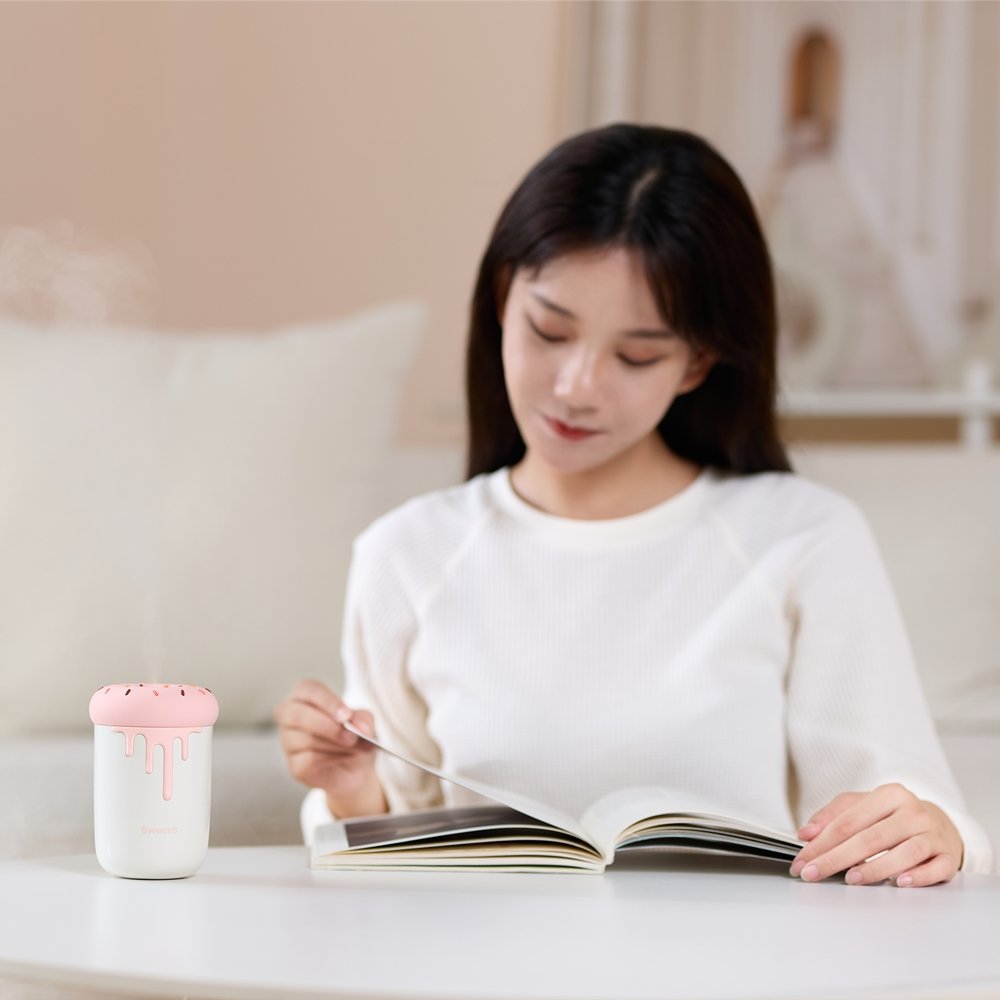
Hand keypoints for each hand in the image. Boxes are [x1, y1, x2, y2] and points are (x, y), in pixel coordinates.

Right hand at [274, 679, 385, 815]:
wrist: (355, 768)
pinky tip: (343, 758)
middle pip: (299, 714)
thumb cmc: (354, 735)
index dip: (328, 702)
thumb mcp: (364, 722)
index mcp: (305, 695)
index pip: (308, 689)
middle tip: (352, 736)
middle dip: (329, 726)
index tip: (346, 715)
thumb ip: (363, 720)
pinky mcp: (293, 765)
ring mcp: (288, 741)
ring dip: (337, 745)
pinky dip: (332, 759)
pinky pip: (309, 760)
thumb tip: (360, 728)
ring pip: (307, 739)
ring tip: (355, 748)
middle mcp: (290, 715)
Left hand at [790, 784, 963, 886]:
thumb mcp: (862, 806)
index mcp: (889, 795)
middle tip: (814, 873)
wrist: (940, 823)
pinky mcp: (947, 856)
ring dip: (875, 868)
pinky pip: (935, 868)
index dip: (822, 843)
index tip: (802, 861)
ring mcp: (932, 834)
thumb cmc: (893, 816)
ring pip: (904, 852)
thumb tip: (806, 834)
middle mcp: (912, 812)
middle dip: (837, 858)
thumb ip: (832, 816)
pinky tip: (900, 882)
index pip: (848, 821)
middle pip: (871, 838)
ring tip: (850, 879)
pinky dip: (918, 876)